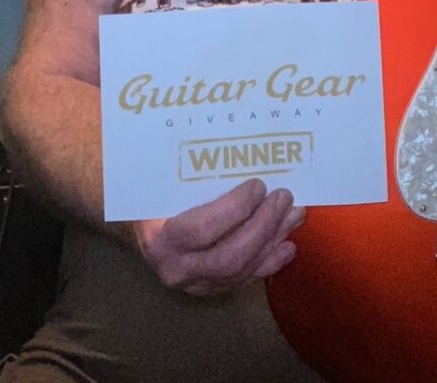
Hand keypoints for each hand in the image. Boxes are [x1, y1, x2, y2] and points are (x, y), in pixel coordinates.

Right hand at [132, 178, 304, 295]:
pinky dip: (269, 262)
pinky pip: (244, 280)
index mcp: (159, 238)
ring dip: (272, 241)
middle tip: (284, 196)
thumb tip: (237, 146)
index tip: (259, 185)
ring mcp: (194, 284)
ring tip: (295, 214)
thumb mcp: (164, 181)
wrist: (141, 228)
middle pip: (229, 256)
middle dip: (263, 226)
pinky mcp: (210, 289)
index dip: (235, 209)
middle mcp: (176, 268)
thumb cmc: (154, 195)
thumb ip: (190, 172)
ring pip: (241, 270)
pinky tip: (287, 245)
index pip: (202, 230)